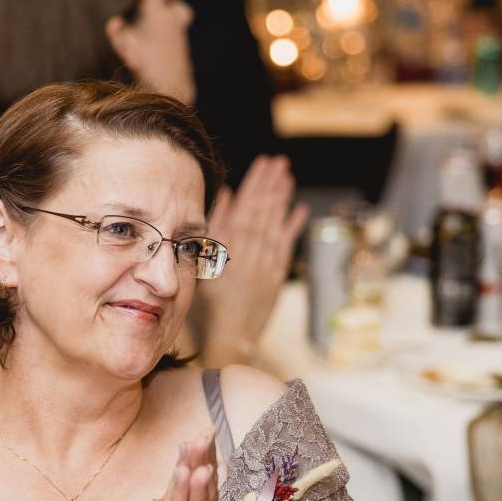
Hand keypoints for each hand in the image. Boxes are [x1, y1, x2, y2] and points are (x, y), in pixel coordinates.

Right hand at [199, 155, 308, 364]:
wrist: (227, 337)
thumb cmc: (209, 305)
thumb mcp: (203, 264)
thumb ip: (215, 228)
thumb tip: (226, 196)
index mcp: (230, 249)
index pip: (246, 208)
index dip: (256, 184)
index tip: (263, 164)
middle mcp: (251, 254)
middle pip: (263, 212)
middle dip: (272, 185)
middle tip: (280, 162)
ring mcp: (266, 265)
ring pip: (276, 226)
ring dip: (283, 200)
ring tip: (288, 177)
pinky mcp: (276, 277)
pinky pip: (286, 247)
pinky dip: (293, 227)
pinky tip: (299, 208)